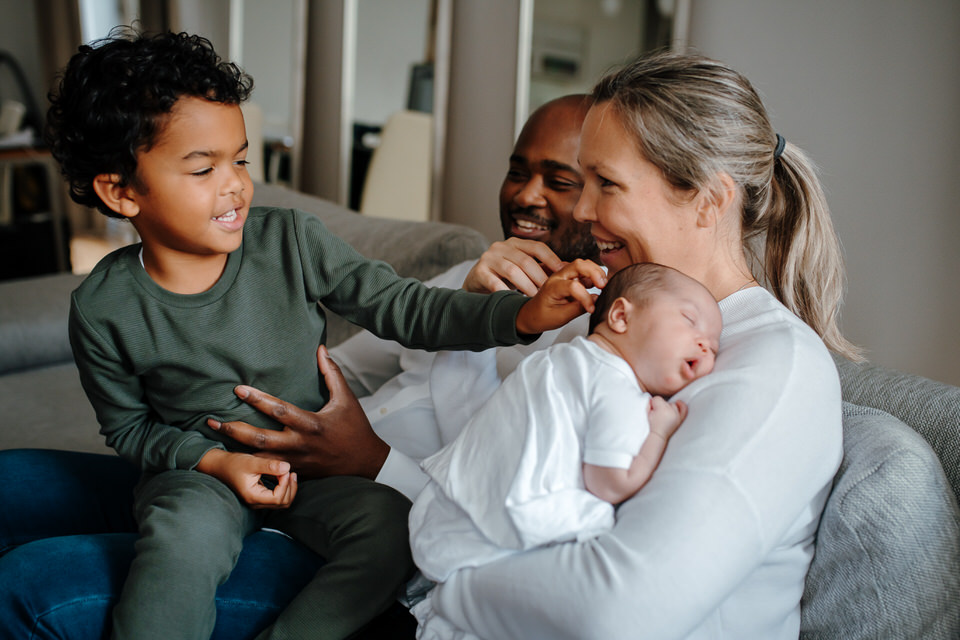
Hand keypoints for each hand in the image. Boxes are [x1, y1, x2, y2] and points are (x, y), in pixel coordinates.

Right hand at [196, 449, 296, 508]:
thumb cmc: (233, 464)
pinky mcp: (260, 496)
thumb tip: (287, 467)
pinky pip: (277, 498)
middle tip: (291, 472)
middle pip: (282, 503)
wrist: (220, 466)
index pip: (277, 498)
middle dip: (290, 488)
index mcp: (253, 496)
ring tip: (290, 473)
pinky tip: (285, 476)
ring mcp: (258, 501)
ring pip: (281, 502)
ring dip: (289, 489)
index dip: (285, 484)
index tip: (285, 470)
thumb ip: (269, 465)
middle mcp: (256, 502)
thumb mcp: (251, 462)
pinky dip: (284, 488)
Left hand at [207, 346, 389, 479]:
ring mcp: (295, 461)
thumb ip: (331, 373)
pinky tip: (230, 455)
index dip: (257, 399)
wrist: (364, 463)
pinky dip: (248, 462)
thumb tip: (321, 349)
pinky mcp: (294, 471)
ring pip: (258, 458)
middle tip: (212, 420)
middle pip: (260, 439)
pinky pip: (266, 469)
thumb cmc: (355, 428)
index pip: (279, 410)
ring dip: (235, 448)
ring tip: (214, 437)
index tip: (238, 388)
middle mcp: (300, 444)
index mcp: (312, 424)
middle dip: (234, 429)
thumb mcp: (346, 399)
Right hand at [462, 238, 565, 295]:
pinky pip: (495, 283)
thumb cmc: (503, 276)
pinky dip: (507, 293)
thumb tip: (568, 269)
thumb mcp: (522, 268)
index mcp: (515, 243)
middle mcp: (501, 247)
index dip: (552, 259)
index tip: (563, 273)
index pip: (537, 247)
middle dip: (540, 278)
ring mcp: (488, 258)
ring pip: (512, 271)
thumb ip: (541, 267)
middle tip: (550, 292)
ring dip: (527, 286)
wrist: (476, 282)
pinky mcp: (479, 272)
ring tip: (535, 298)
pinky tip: (515, 301)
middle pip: (526, 261)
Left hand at [514, 259, 606, 334]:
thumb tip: (595, 300)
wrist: (531, 314)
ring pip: (583, 265)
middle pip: (579, 265)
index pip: (573, 286)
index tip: (591, 309)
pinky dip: (594, 276)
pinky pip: (584, 271)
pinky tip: (597, 286)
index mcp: (552, 287)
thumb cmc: (542, 316)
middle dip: (594, 273)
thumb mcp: (560, 317)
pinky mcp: (570, 278)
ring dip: (596, 272)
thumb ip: (578, 309)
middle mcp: (558, 277)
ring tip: (603, 285)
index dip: (585, 298)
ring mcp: (564, 275)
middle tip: (603, 286)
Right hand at [647, 397, 686, 439]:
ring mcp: (676, 415)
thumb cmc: (652, 426)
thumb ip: (649, 404)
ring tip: (664, 412)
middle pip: (665, 402)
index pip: (657, 398)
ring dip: (668, 407)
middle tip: (656, 412)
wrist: (658, 436)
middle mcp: (670, 411)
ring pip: (672, 405)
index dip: (653, 403)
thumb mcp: (647, 413)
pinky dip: (681, 405)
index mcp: (661, 408)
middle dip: (660, 405)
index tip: (651, 408)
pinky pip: (684, 409)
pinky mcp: (680, 419)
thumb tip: (651, 400)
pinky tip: (678, 403)